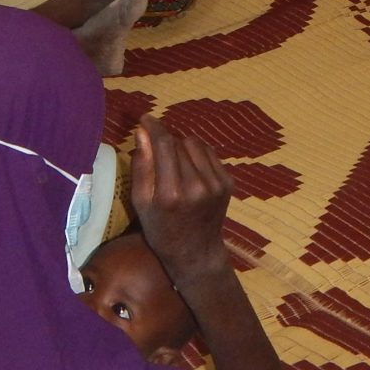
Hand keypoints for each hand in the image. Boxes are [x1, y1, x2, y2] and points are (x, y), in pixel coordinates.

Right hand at [128, 118, 233, 285]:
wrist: (195, 251)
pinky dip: (196, 154)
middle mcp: (196, 186)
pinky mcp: (228, 182)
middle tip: (156, 148)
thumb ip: (141, 166)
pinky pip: (209, 153)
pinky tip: (189, 168)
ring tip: (173, 161)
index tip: (145, 119)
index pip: (164, 144)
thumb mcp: (141, 202)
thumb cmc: (160, 229)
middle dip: (165, 139)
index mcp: (170, 193)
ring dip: (181, 146)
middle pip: (178, 142)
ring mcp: (216, 184)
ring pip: (194, 144)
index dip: (154, 126)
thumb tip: (142, 132)